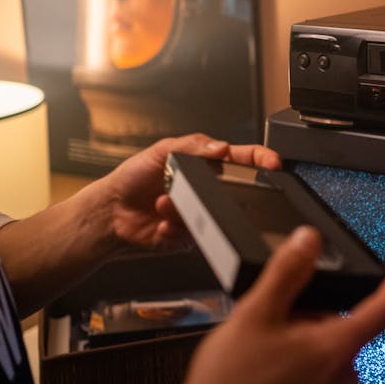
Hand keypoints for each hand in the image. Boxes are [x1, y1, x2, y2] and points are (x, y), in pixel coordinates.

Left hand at [99, 133, 281, 250]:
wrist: (111, 212)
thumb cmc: (133, 177)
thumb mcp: (161, 151)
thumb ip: (193, 146)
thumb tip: (221, 147)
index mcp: (207, 164)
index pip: (245, 159)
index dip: (263, 159)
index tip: (273, 162)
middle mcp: (210, 190)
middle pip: (237, 192)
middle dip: (224, 194)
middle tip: (199, 191)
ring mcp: (204, 213)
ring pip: (215, 217)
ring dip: (187, 211)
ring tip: (164, 204)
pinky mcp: (193, 237)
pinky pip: (198, 236)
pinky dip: (177, 229)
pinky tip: (162, 224)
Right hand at [176, 226, 384, 383]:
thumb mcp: (253, 316)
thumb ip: (287, 273)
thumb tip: (309, 241)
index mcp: (334, 348)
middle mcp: (342, 376)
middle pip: (342, 325)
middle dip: (312, 314)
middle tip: (274, 320)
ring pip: (327, 348)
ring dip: (303, 339)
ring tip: (263, 349)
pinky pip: (318, 371)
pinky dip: (299, 361)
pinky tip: (268, 368)